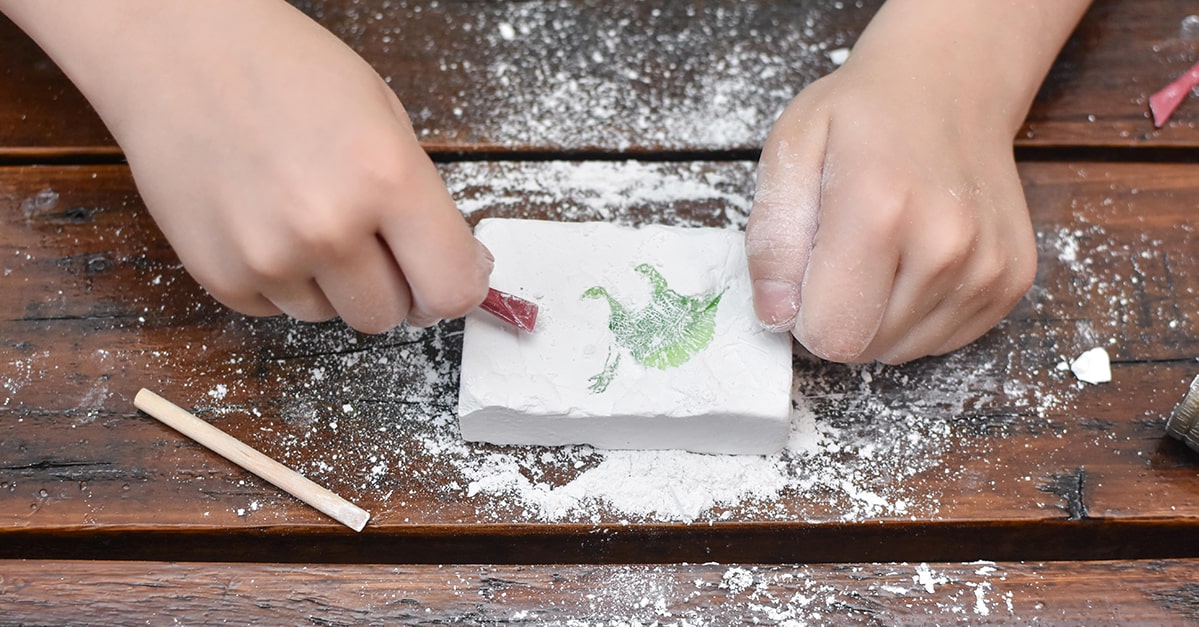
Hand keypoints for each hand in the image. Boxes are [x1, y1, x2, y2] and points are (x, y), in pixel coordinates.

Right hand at [5, 1, 490, 332]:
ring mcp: (270, 259)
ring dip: (334, 284)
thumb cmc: (289, 72)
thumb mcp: (386, 119)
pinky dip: (283, 281)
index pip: (452, 291)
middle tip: (373, 239)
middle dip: (393, 286)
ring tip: (306, 215)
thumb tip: (461, 270)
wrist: (178, 51)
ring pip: (334, 316)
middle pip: (391, 315)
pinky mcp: (221, 277)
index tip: (449, 273)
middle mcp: (329, 229)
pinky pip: (278, 310)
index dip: (457, 286)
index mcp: (387, 179)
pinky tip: (266, 222)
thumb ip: (425, 203)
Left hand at [745, 46, 1035, 363]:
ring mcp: (989, 265)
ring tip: (882, 249)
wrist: (948, 84)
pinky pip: (942, 341)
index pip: (830, 334)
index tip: (808, 268)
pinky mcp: (1012, 280)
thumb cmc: (860, 116)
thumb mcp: (791, 152)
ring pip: (903, 351)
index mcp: (880, 209)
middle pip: (864, 349)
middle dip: (839, 313)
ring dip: (878, 316)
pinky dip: (918, 314)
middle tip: (844, 251)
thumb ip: (772, 239)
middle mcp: (947, 244)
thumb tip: (775, 316)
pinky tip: (916, 258)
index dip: (802, 313)